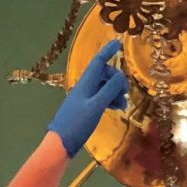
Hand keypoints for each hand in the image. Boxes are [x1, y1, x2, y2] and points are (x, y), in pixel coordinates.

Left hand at [48, 38, 127, 155]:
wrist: (60, 144)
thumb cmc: (77, 124)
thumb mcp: (96, 106)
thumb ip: (109, 90)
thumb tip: (121, 76)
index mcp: (85, 83)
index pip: (98, 62)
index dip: (108, 51)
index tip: (118, 42)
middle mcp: (84, 87)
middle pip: (103, 74)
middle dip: (116, 79)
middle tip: (126, 92)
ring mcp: (84, 98)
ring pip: (103, 87)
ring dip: (115, 92)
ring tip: (122, 105)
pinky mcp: (85, 109)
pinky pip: (101, 98)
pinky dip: (110, 100)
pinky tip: (116, 108)